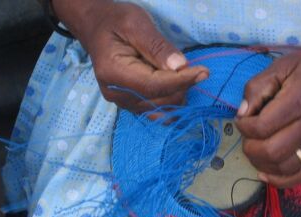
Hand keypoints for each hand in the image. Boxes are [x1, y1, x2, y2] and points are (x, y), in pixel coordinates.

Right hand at [54, 0, 208, 112]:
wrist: (97, 28)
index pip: (153, 86)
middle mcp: (116, 93)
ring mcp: (122, 102)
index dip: (181, 82)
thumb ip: (157, 46)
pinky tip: (176, 85)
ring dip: (178, 94)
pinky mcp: (130, 104)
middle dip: (182, 87)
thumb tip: (180, 66)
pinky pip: (156, 111)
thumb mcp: (136, 23)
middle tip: (195, 68)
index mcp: (113, 72)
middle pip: (159, 101)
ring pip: (161, 109)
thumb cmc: (115, 21)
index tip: (204, 72)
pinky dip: (171, 100)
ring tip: (183, 73)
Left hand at [235, 26, 300, 187]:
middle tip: (249, 135)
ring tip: (256, 149)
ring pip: (283, 168)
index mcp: (297, 102)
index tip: (244, 118)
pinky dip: (280, 180)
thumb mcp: (285, 64)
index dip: (244, 126)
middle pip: (270, 152)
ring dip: (260, 163)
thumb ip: (259, 85)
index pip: (261, 127)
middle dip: (250, 147)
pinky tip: (267, 172)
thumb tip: (243, 111)